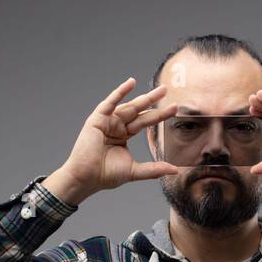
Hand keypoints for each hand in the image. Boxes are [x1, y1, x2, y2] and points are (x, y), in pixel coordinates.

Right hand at [45, 78, 179, 204]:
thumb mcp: (134, 170)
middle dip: (153, 102)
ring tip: (160, 91)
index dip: (159, 115)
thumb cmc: (105, 175)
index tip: (174, 109)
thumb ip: (154, 169)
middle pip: (139, 112)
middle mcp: (116, 126)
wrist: (86, 178)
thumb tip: (175, 170)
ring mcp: (107, 121)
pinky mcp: (97, 119)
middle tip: (167, 90)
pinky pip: (110, 103)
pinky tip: (131, 83)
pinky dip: (119, 93)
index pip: (144, 122)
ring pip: (128, 106)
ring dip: (143, 98)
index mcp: (123, 135)